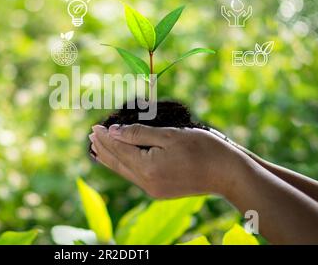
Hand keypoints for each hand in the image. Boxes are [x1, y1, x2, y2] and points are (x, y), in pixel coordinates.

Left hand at [89, 124, 245, 198]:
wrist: (227, 174)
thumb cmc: (202, 149)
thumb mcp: (169, 135)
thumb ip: (138, 134)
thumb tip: (114, 132)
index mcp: (147, 168)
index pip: (118, 150)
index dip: (105, 137)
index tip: (94, 127)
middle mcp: (147, 183)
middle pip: (118, 163)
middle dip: (103, 148)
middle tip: (90, 135)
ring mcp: (153, 190)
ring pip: (125, 172)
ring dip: (110, 158)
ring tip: (97, 148)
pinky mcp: (160, 191)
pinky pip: (134, 177)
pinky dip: (123, 166)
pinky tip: (120, 161)